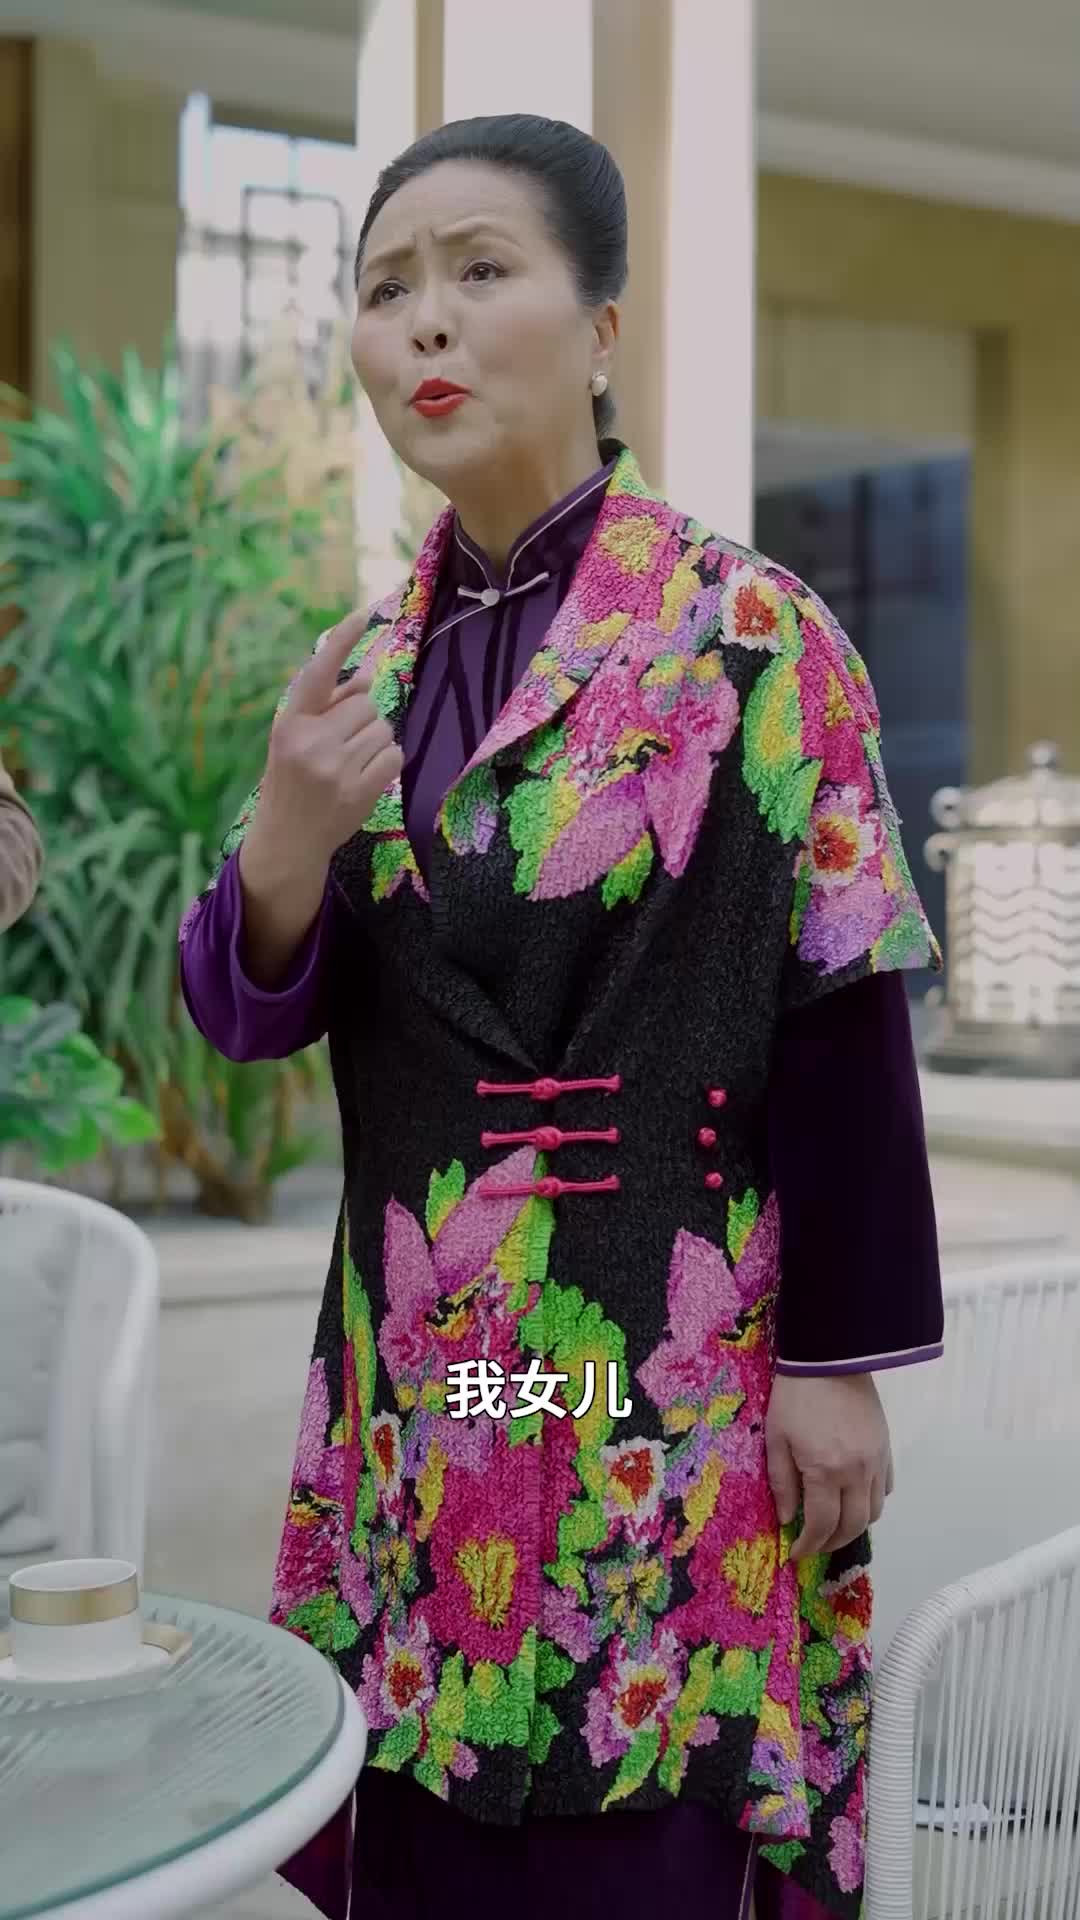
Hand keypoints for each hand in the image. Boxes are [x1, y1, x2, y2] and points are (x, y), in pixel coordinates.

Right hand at [259, 609, 402, 861]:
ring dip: (375, 742)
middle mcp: (311, 741)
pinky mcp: (360, 790)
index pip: (318, 673)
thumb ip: (328, 706)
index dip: (341, 640)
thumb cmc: (292, 779)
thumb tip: (368, 676)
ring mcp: (336, 767)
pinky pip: (394, 756)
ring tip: (351, 763)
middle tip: (342, 745)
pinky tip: (364, 776)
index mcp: (291, 722)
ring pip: (383, 729)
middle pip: (366, 704)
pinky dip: (386, 763)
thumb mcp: (296, 738)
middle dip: (361, 720)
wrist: (288, 838)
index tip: (363, 612)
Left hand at [765, 1372, 893, 1560]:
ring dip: (854, 1525)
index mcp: (826, 1471)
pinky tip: (854, 1498)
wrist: (830, 1356)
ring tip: (833, 1526)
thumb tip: (787, 1519)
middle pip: (853, 1525)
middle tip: (814, 1545)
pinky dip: (872, 1502)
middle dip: (832, 1543)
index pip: (822, 1525)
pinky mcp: (886, 1447)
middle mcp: (857, 1472)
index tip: (795, 1553)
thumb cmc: (796, 1395)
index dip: (809, 1545)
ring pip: (875, 1511)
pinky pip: (886, 1487)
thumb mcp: (776, 1438)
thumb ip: (782, 1482)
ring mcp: (877, 1460)